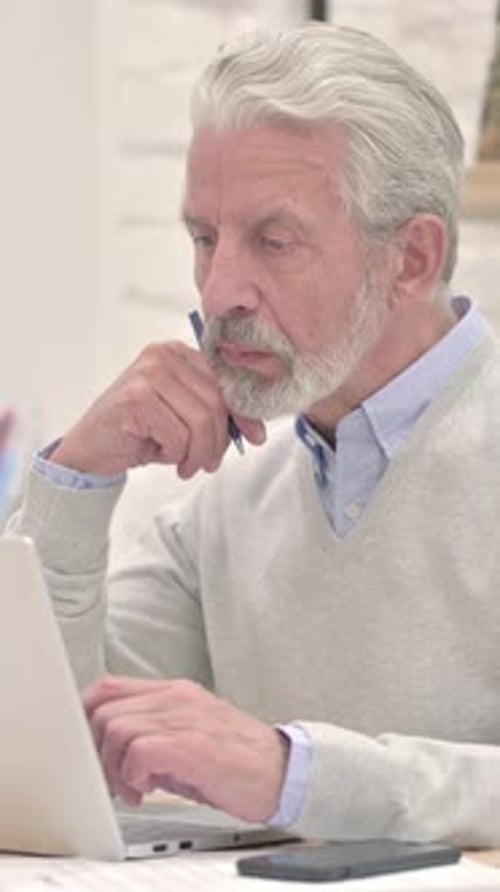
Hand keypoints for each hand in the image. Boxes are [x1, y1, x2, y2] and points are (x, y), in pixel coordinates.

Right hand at [50, 342, 264, 477]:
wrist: (90, 449)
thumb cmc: (140, 433)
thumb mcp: (184, 418)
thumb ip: (214, 413)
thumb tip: (256, 430)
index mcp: (178, 353)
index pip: (225, 380)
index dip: (244, 412)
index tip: (255, 437)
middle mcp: (163, 355)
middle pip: (216, 401)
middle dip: (218, 441)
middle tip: (207, 463)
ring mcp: (148, 374)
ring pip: (201, 420)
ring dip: (198, 452)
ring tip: (186, 465)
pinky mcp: (136, 399)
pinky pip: (178, 434)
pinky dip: (175, 454)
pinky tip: (161, 455)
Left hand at [83, 676, 289, 822]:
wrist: (284, 772)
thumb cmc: (238, 760)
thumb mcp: (189, 735)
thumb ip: (153, 733)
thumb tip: (113, 751)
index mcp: (175, 692)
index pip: (109, 686)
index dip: (87, 716)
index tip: (90, 748)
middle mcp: (177, 697)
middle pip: (104, 707)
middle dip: (97, 750)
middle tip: (115, 778)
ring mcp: (184, 717)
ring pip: (115, 727)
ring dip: (114, 767)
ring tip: (134, 788)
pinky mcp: (191, 745)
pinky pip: (138, 750)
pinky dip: (132, 775)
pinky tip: (147, 789)